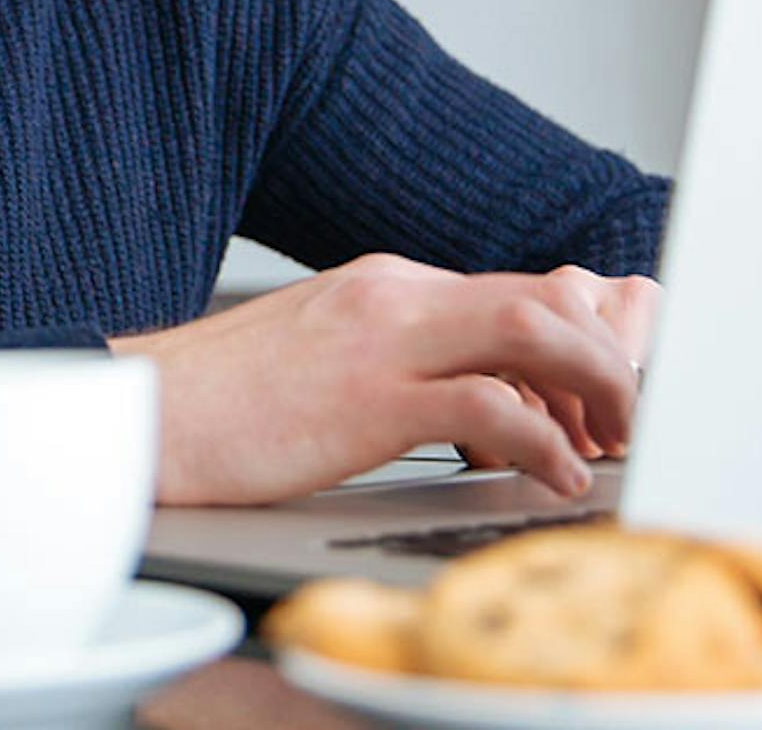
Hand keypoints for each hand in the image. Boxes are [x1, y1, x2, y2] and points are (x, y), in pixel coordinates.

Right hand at [108, 254, 655, 504]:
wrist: (138, 413)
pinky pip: (488, 405)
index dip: (579, 341)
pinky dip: (543, 441)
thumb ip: (399, 362)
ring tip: (609, 442)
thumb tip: (483, 409)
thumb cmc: (221, 405)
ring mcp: (379, 339)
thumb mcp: (322, 359)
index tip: (596, 400)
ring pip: (532, 328)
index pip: (516, 289)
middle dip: (606, 358)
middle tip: (623, 424)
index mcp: (383, 286)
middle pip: (542, 295)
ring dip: (594, 385)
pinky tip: (554, 476)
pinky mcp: (365, 398)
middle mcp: (391, 295)